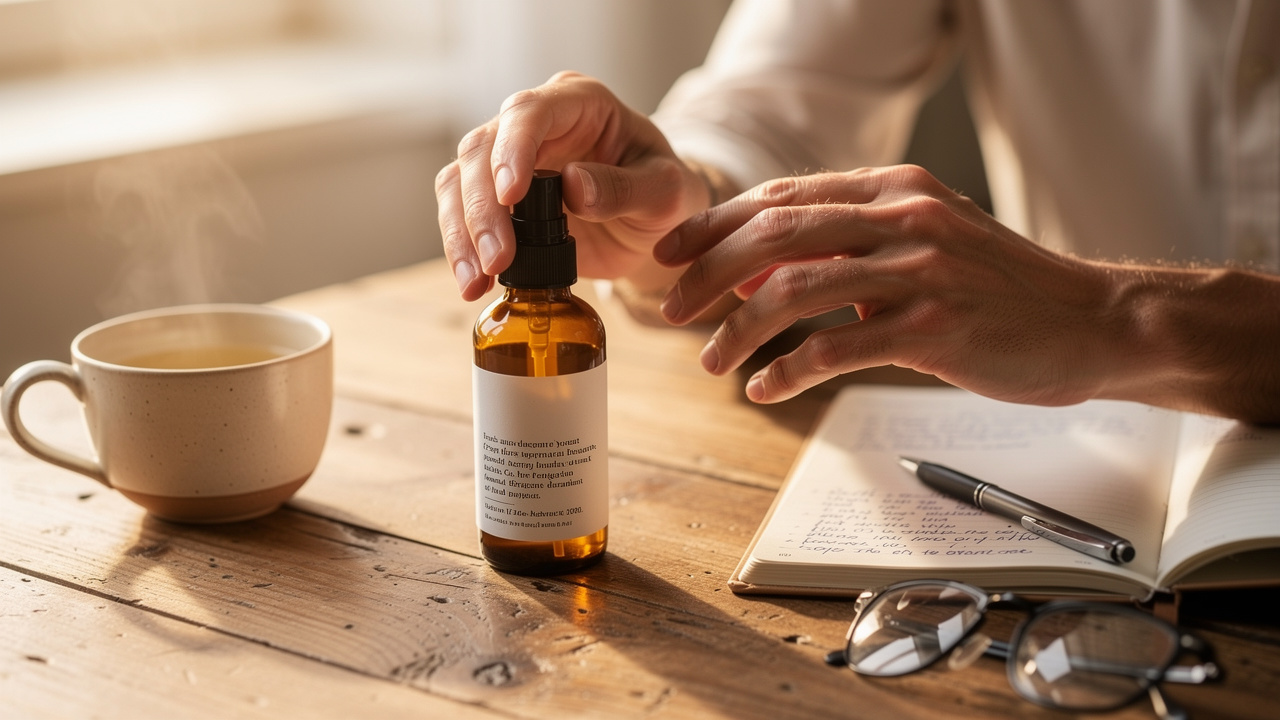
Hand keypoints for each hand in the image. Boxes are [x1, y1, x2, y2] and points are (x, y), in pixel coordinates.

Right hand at [435, 71, 710, 299]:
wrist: (652, 227)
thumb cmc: (664, 196)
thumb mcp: (666, 193)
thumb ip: (626, 188)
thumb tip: (574, 186)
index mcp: (581, 102)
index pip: (530, 111)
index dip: (513, 149)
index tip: (510, 194)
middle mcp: (536, 122)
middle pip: (483, 148)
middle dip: (482, 207)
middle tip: (497, 260)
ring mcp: (510, 156)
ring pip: (460, 180)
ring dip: (462, 232)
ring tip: (476, 280)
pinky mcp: (494, 194)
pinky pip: (460, 212)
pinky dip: (461, 248)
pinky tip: (473, 282)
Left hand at [653, 165, 1123, 405]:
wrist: (1090, 321)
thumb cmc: (998, 290)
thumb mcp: (921, 245)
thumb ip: (847, 246)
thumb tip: (755, 270)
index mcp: (894, 189)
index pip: (781, 197)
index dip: (715, 225)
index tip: (671, 255)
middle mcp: (902, 216)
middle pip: (773, 234)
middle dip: (708, 272)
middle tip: (672, 310)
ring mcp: (919, 268)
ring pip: (794, 288)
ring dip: (738, 327)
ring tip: (711, 360)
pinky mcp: (934, 324)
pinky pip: (838, 345)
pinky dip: (790, 369)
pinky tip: (766, 388)